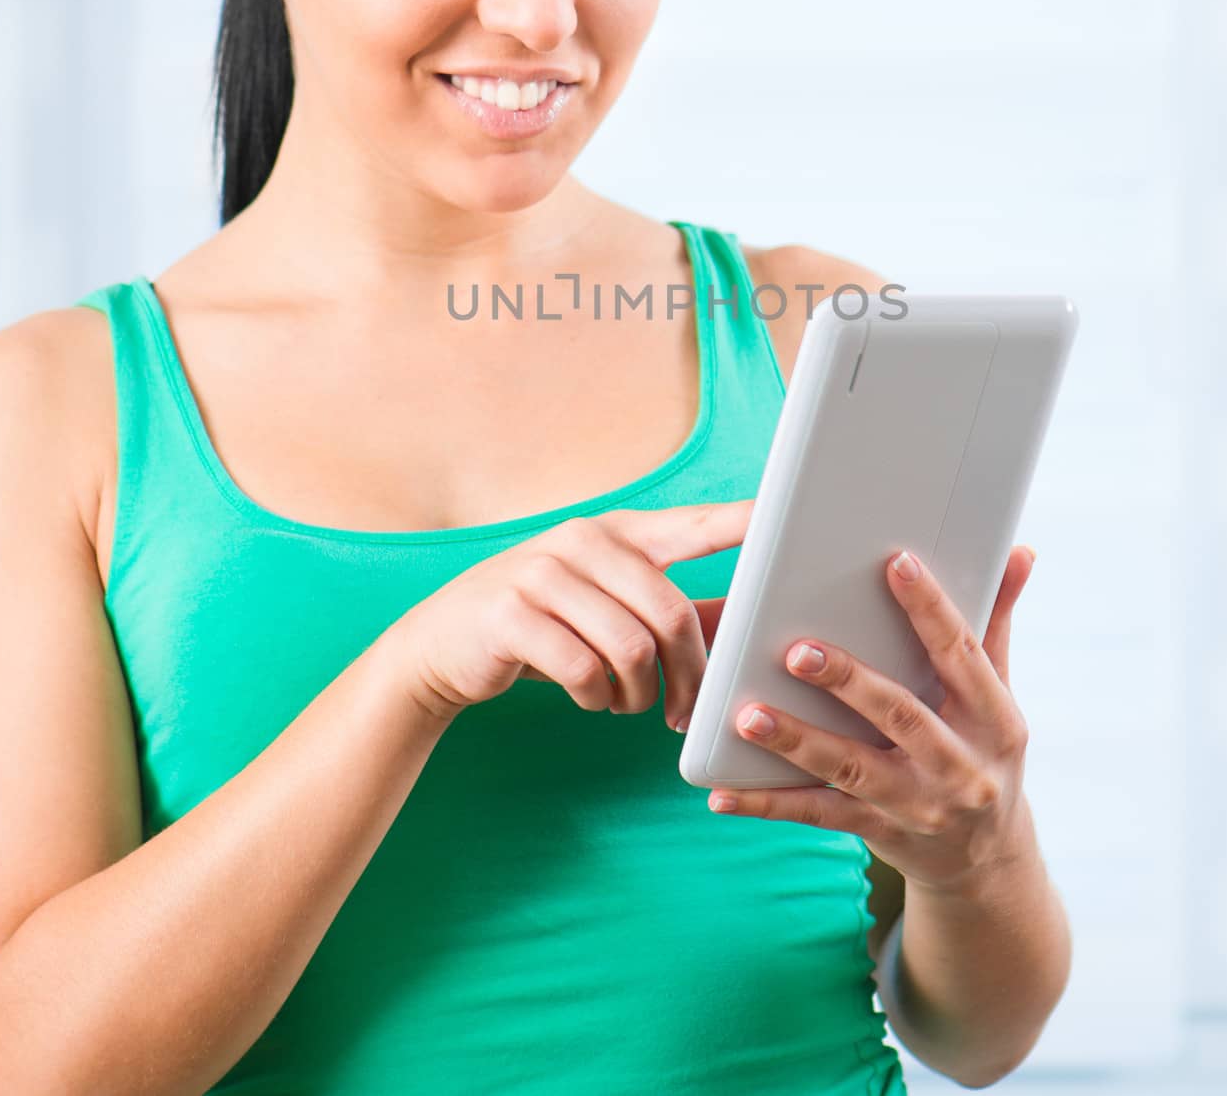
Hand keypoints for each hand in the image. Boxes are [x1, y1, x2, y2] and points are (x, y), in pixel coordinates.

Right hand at [399, 499, 750, 730]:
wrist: (440, 646)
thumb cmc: (542, 625)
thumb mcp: (607, 606)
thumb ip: (674, 610)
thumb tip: (745, 619)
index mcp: (617, 532)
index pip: (693, 523)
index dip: (741, 521)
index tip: (786, 516)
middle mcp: (582, 541)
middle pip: (669, 612)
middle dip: (688, 674)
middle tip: (683, 711)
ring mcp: (542, 573)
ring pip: (629, 647)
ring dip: (638, 694)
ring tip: (629, 704)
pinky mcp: (511, 615)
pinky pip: (582, 670)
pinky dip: (595, 698)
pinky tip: (590, 699)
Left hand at [708, 543, 1037, 893]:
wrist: (987, 864)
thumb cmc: (984, 753)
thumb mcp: (1000, 697)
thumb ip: (995, 624)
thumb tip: (1020, 551)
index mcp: (995, 719)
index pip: (961, 655)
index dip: (930, 608)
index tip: (896, 563)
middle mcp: (960, 765)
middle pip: (900, 714)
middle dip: (848, 682)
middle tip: (797, 651)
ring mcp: (918, 806)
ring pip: (851, 770)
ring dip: (797, 741)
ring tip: (748, 716)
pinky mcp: (879, 834)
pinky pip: (818, 815)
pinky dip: (768, 804)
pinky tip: (723, 791)